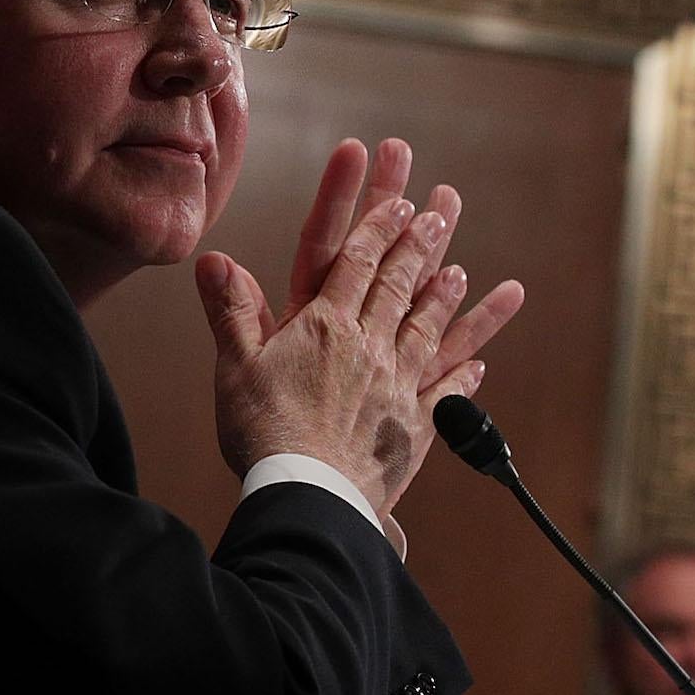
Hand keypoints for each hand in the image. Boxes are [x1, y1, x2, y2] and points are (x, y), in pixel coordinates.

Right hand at [196, 138, 524, 516]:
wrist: (309, 495)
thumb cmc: (264, 433)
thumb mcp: (236, 366)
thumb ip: (231, 309)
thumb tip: (214, 258)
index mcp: (325, 327)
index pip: (357, 261)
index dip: (379, 226)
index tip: (402, 199)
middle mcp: (369, 347)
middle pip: (400, 282)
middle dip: (421, 241)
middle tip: (442, 208)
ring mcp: (398, 385)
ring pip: (430, 327)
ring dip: (446, 294)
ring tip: (462, 267)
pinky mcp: (416, 426)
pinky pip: (450, 392)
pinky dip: (467, 373)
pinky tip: (480, 363)